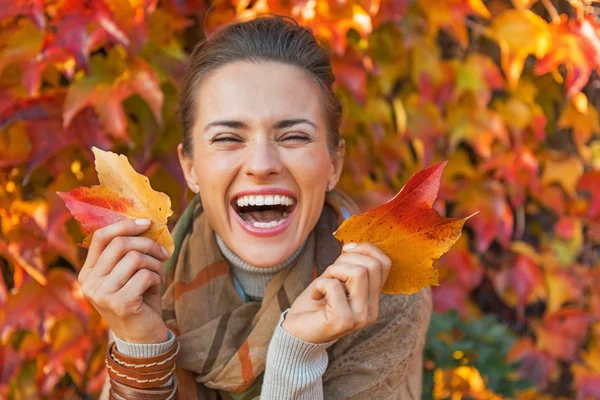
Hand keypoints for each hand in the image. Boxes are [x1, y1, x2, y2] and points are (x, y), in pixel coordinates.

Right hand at [78, 218, 169, 343]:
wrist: (142, 337)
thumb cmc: (139, 300)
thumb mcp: (129, 274)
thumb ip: (128, 252)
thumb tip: (145, 222)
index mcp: (88, 272)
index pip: (100, 237)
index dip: (125, 225)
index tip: (147, 223)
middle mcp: (90, 283)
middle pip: (121, 244)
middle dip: (148, 244)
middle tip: (163, 253)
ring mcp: (102, 294)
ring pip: (135, 258)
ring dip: (155, 264)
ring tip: (157, 276)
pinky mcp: (120, 303)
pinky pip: (145, 275)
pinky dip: (157, 278)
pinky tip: (155, 289)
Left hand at [282, 242, 391, 342]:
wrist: (297, 333)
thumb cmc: (315, 304)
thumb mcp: (336, 280)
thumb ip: (349, 266)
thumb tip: (353, 245)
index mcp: (373, 299)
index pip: (385, 263)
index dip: (365, 248)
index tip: (345, 251)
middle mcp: (372, 310)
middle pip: (371, 265)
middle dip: (345, 260)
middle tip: (330, 273)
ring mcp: (360, 318)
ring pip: (357, 272)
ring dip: (333, 271)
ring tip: (323, 285)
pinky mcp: (343, 321)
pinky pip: (334, 286)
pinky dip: (319, 284)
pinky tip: (315, 296)